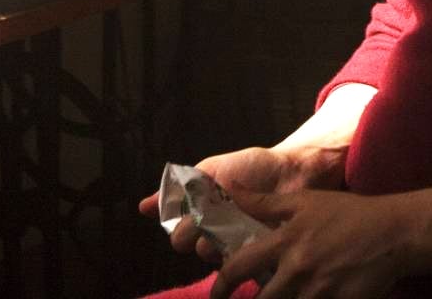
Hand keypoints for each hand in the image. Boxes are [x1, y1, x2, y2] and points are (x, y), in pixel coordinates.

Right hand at [138, 146, 337, 264]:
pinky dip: (248, 251)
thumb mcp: (209, 172)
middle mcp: (216, 236)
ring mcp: (238, 245)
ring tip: (236, 223)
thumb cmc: (249, 168)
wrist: (290, 169)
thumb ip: (178, 188)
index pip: (178, 236)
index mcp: (200, 218)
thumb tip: (141, 207)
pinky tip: (253, 232)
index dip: (182, 228)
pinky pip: (246, 263)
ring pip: (219, 256)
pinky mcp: (261, 252)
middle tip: (211, 220)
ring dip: (223, 240)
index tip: (191, 214)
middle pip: (196, 248)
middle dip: (200, 235)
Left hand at [209, 188, 413, 298]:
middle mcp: (298, 270)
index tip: (217, 293)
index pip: (239, 267)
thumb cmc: (347, 214)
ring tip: (289, 293)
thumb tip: (230, 189)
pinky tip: (316, 295)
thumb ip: (263, 202)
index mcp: (286, 242)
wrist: (393, 234)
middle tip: (256, 297)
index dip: (221, 284)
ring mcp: (320, 291)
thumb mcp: (305, 202)